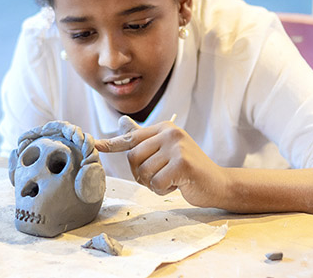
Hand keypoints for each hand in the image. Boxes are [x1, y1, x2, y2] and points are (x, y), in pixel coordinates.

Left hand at [95, 116, 226, 207]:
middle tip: (159, 177)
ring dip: (153, 184)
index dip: (112, 144)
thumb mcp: (165, 151)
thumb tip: (122, 123)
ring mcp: (177, 146)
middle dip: (141, 174)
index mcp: (164, 128)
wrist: (218, 184)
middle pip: (133, 157)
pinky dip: (163, 190)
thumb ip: (144, 139)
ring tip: (171, 180)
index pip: (132, 137)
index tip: (94, 146)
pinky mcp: (182, 163)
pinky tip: (177, 185)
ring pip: (144, 172)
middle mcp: (170, 133)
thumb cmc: (188, 169)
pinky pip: (156, 182)